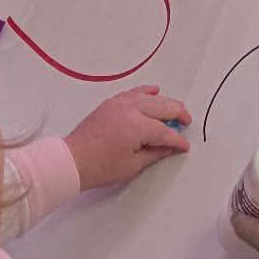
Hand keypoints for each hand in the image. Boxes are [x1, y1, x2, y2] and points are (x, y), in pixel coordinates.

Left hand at [65, 86, 191, 188]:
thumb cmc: (100, 167)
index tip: (184, 146)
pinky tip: (155, 91)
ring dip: (164, 102)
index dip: (176, 140)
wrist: (72, 161)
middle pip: (162, 107)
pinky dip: (146, 92)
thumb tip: (171, 146)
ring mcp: (120, 103)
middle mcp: (130, 110)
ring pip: (150, 97)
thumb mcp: (132, 166)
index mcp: (136, 127)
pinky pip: (134, 93)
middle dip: (177, 114)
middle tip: (186, 122)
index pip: (164, 131)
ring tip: (176, 109)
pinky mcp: (111, 103)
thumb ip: (154, 153)